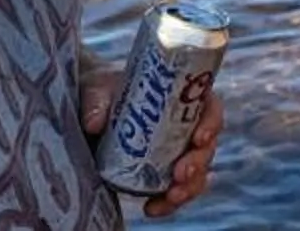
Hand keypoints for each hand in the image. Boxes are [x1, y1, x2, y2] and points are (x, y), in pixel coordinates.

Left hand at [82, 67, 225, 217]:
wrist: (88, 116)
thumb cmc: (102, 94)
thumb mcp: (98, 90)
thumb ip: (97, 103)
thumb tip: (94, 123)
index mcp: (181, 99)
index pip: (209, 108)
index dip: (211, 123)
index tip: (199, 137)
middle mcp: (185, 127)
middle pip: (206, 146)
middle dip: (199, 162)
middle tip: (181, 173)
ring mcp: (175, 153)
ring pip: (197, 173)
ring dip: (189, 187)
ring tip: (171, 196)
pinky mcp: (161, 174)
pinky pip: (174, 192)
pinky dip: (168, 204)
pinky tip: (152, 208)